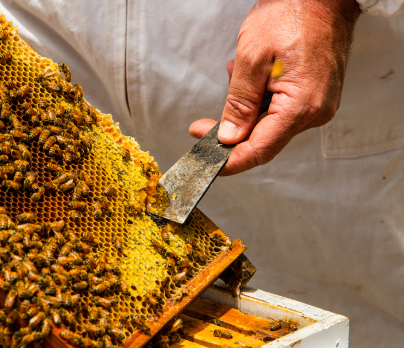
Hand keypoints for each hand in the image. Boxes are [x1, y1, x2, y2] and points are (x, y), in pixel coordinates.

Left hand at [186, 0, 359, 175]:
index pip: (261, 149)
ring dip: (245, 105)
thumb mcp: (252, 59)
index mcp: (302, 106)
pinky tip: (253, 73)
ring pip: (269, 122)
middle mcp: (316, 111)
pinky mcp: (315, 94)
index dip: (229, 160)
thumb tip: (229, 136)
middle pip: (264, 138)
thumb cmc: (292, 16)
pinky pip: (280, 108)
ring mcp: (318, 103)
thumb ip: (239, 103)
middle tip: (200, 124)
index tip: (204, 160)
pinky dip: (259, 96)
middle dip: (230, 129)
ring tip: (238, 72)